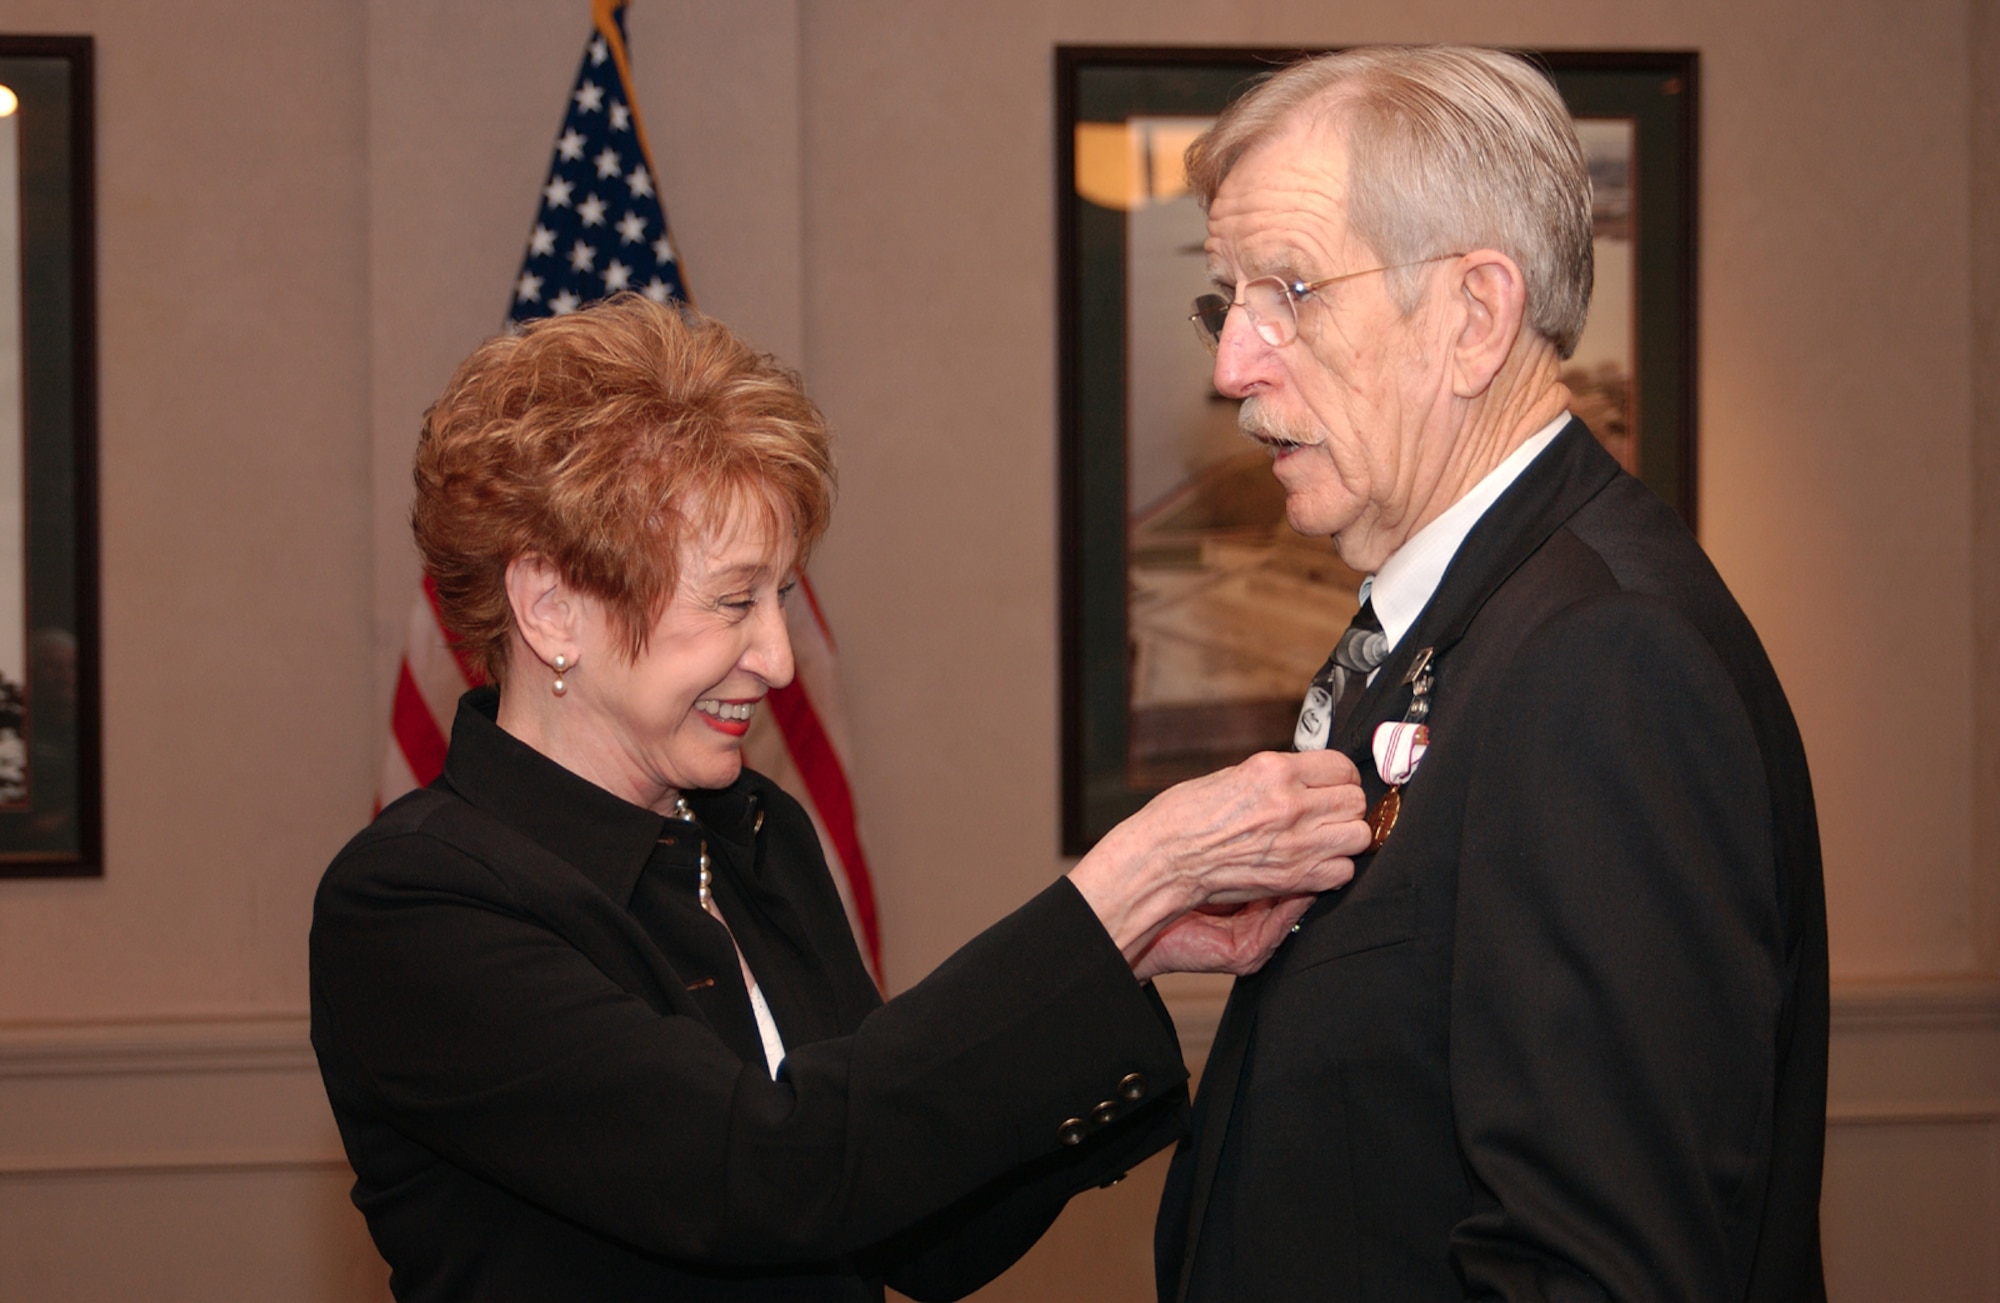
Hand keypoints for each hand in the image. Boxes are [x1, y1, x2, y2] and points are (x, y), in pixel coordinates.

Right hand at [1068, 749, 1369, 967]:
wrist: (1163, 858)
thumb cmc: (1184, 817)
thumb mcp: (1233, 775)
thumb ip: (1276, 778)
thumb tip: (1305, 779)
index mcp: (1274, 771)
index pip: (1341, 767)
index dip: (1339, 778)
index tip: (1333, 785)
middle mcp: (1290, 804)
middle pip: (1356, 801)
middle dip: (1344, 807)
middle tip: (1328, 813)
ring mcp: (1295, 843)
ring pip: (1359, 836)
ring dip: (1345, 838)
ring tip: (1325, 839)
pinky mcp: (1293, 876)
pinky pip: (1342, 872)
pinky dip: (1333, 870)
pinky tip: (1314, 864)